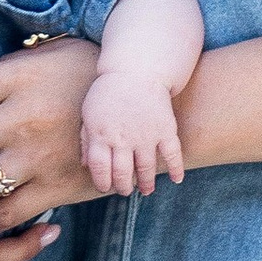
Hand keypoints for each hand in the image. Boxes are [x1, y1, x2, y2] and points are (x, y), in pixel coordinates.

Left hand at [79, 65, 183, 198]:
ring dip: (146, 184)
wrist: (136, 70)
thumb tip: (85, 165)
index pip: (100, 169)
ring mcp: (146, 136)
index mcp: (101, 134)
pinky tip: (176, 179)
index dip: (102, 183)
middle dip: (123, 187)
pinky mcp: (165, 129)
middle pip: (122, 174)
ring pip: (146, 169)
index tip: (105, 187)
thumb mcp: (89, 113)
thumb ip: (86, 140)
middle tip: (125, 190)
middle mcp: (123, 139)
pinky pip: (172, 154)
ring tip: (145, 190)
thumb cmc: (109, 92)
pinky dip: (176, 169)